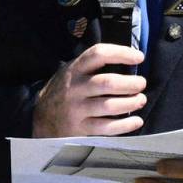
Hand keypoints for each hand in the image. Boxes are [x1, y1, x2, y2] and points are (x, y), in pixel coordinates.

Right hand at [32, 43, 146, 137]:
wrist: (41, 118)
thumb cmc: (65, 90)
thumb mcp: (72, 72)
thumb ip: (93, 66)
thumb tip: (129, 63)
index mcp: (74, 69)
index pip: (98, 54)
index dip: (121, 53)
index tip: (139, 57)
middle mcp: (74, 88)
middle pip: (107, 83)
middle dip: (130, 83)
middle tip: (141, 84)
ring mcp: (76, 110)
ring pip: (109, 106)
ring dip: (131, 103)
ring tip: (140, 100)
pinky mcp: (80, 129)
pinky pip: (107, 128)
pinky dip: (125, 125)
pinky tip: (136, 121)